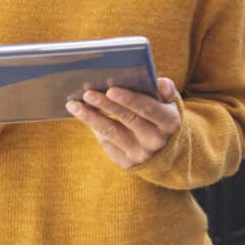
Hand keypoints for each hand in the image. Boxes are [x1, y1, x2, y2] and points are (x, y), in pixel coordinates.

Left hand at [66, 78, 180, 169]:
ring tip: (74, 105)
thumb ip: (166, 90)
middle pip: (127, 120)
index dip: (129, 99)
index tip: (110, 89)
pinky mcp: (126, 163)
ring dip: (91, 118)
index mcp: (169, 122)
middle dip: (106, 105)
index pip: (148, 108)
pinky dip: (95, 129)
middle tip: (87, 93)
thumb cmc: (162, 116)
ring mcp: (140, 154)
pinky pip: (107, 144)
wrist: (165, 151)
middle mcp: (156, 140)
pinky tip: (84, 116)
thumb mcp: (170, 103)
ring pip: (112, 133)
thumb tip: (158, 82)